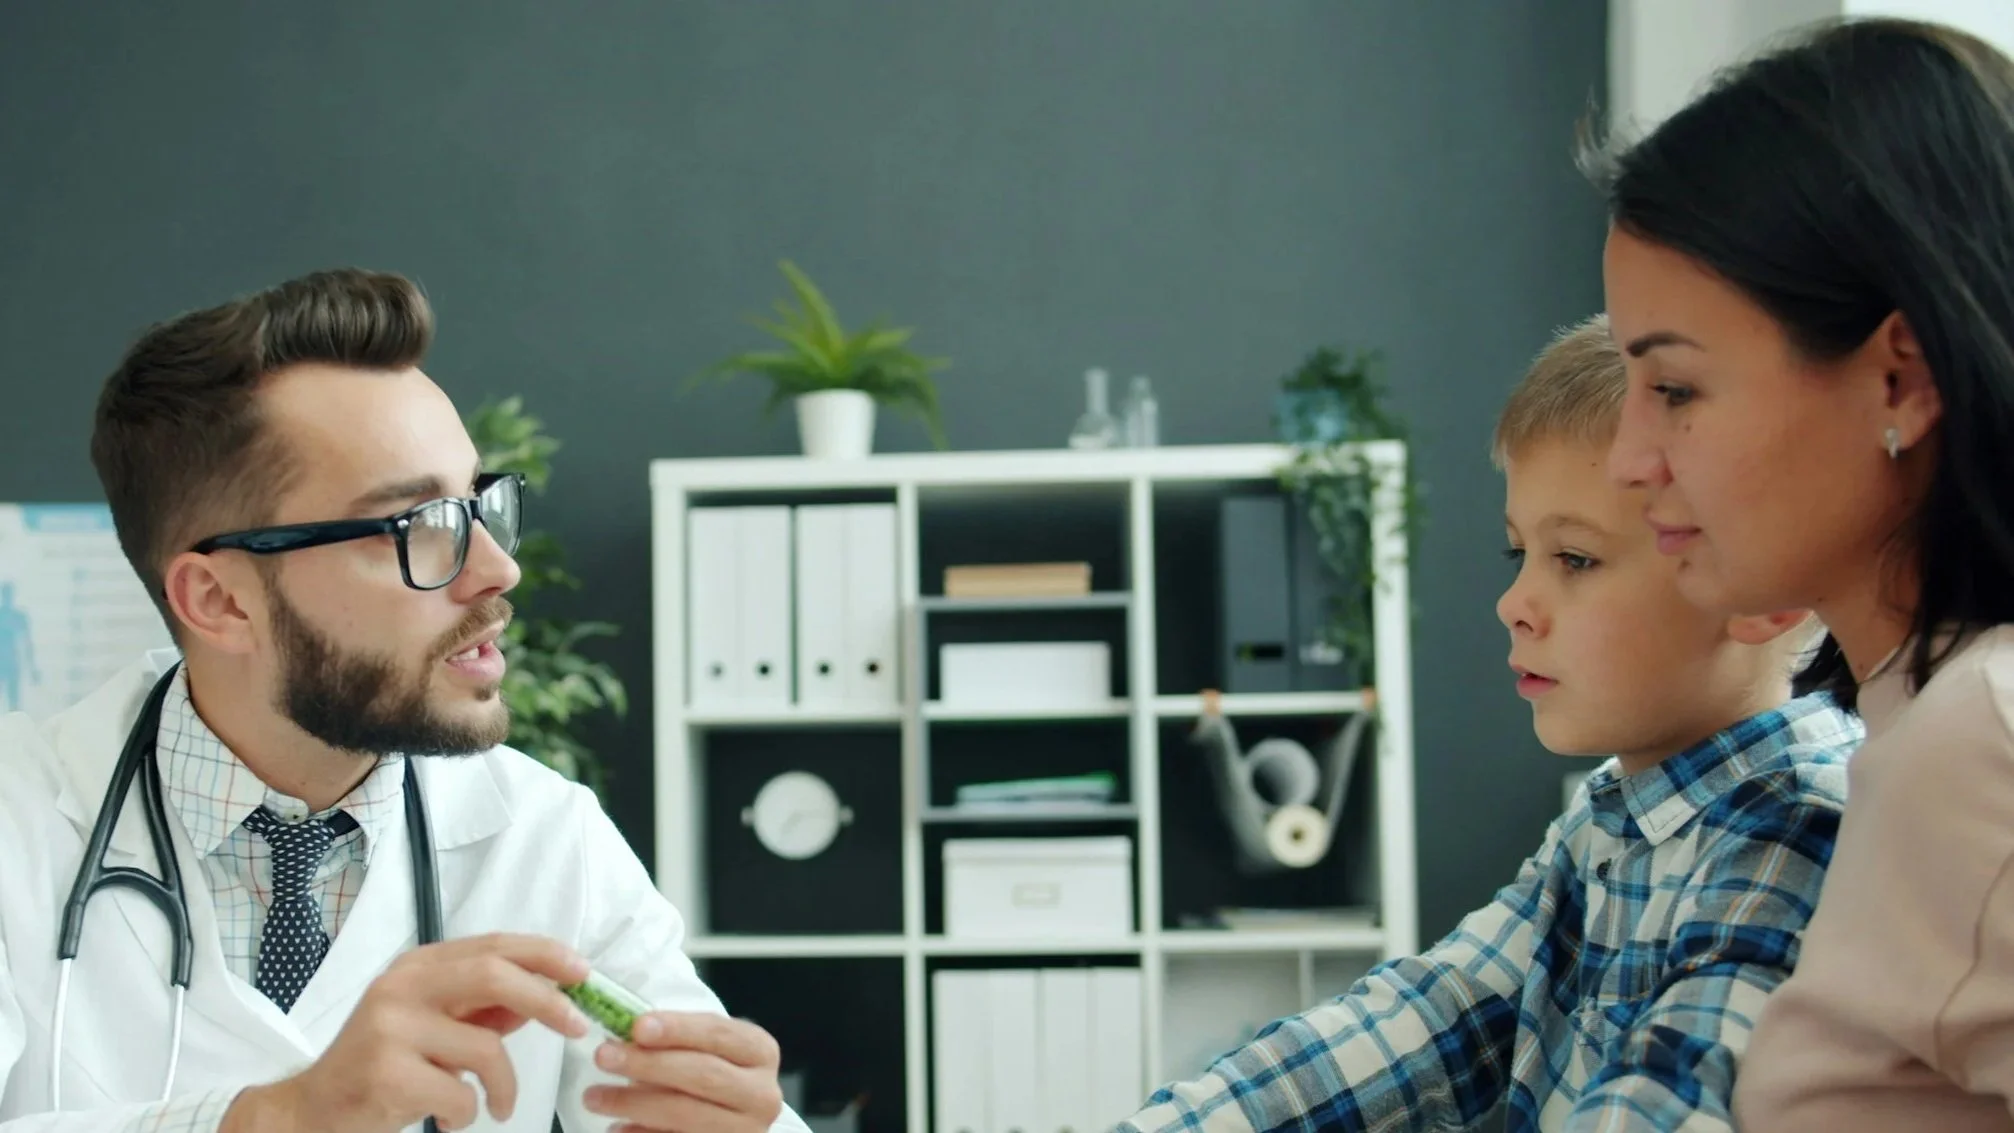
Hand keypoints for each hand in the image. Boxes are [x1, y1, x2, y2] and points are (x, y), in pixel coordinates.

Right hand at [223, 932, 593, 1132]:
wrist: (312, 1110)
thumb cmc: (382, 1066)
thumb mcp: (435, 1026)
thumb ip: (484, 1008)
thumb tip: (544, 994)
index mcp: (418, 967)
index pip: (493, 945)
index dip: (544, 955)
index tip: (583, 973)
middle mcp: (401, 986)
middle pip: (493, 975)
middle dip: (547, 1000)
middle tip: (577, 1027)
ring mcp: (389, 1027)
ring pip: (486, 1047)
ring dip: (505, 1085)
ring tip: (497, 1104)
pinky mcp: (385, 1072)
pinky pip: (461, 1093)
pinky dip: (470, 1112)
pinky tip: (451, 1117)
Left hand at [582, 1011, 784, 1132]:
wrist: (728, 1117)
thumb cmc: (709, 1072)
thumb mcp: (703, 1048)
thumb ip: (674, 1039)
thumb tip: (627, 1033)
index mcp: (760, 1052)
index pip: (718, 1034)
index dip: (677, 1029)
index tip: (637, 1027)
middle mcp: (761, 1093)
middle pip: (703, 1075)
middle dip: (649, 1064)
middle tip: (604, 1056)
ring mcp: (745, 1130)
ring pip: (686, 1115)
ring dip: (634, 1103)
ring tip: (595, 1096)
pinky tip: (616, 1128)